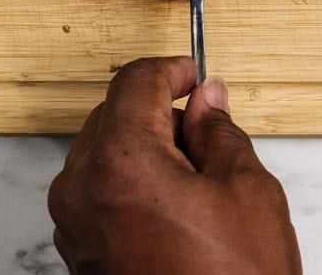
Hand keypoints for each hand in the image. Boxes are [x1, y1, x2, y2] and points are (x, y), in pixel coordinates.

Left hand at [48, 57, 300, 274]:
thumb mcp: (247, 192)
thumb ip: (219, 131)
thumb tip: (207, 100)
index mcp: (120, 163)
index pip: (133, 82)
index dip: (170, 69)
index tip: (194, 74)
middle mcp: (81, 191)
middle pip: (112, 114)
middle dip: (157, 112)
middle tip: (207, 130)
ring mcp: (74, 226)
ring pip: (101, 152)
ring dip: (142, 147)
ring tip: (197, 179)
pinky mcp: (79, 252)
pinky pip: (95, 191)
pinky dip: (128, 181)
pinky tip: (174, 206)